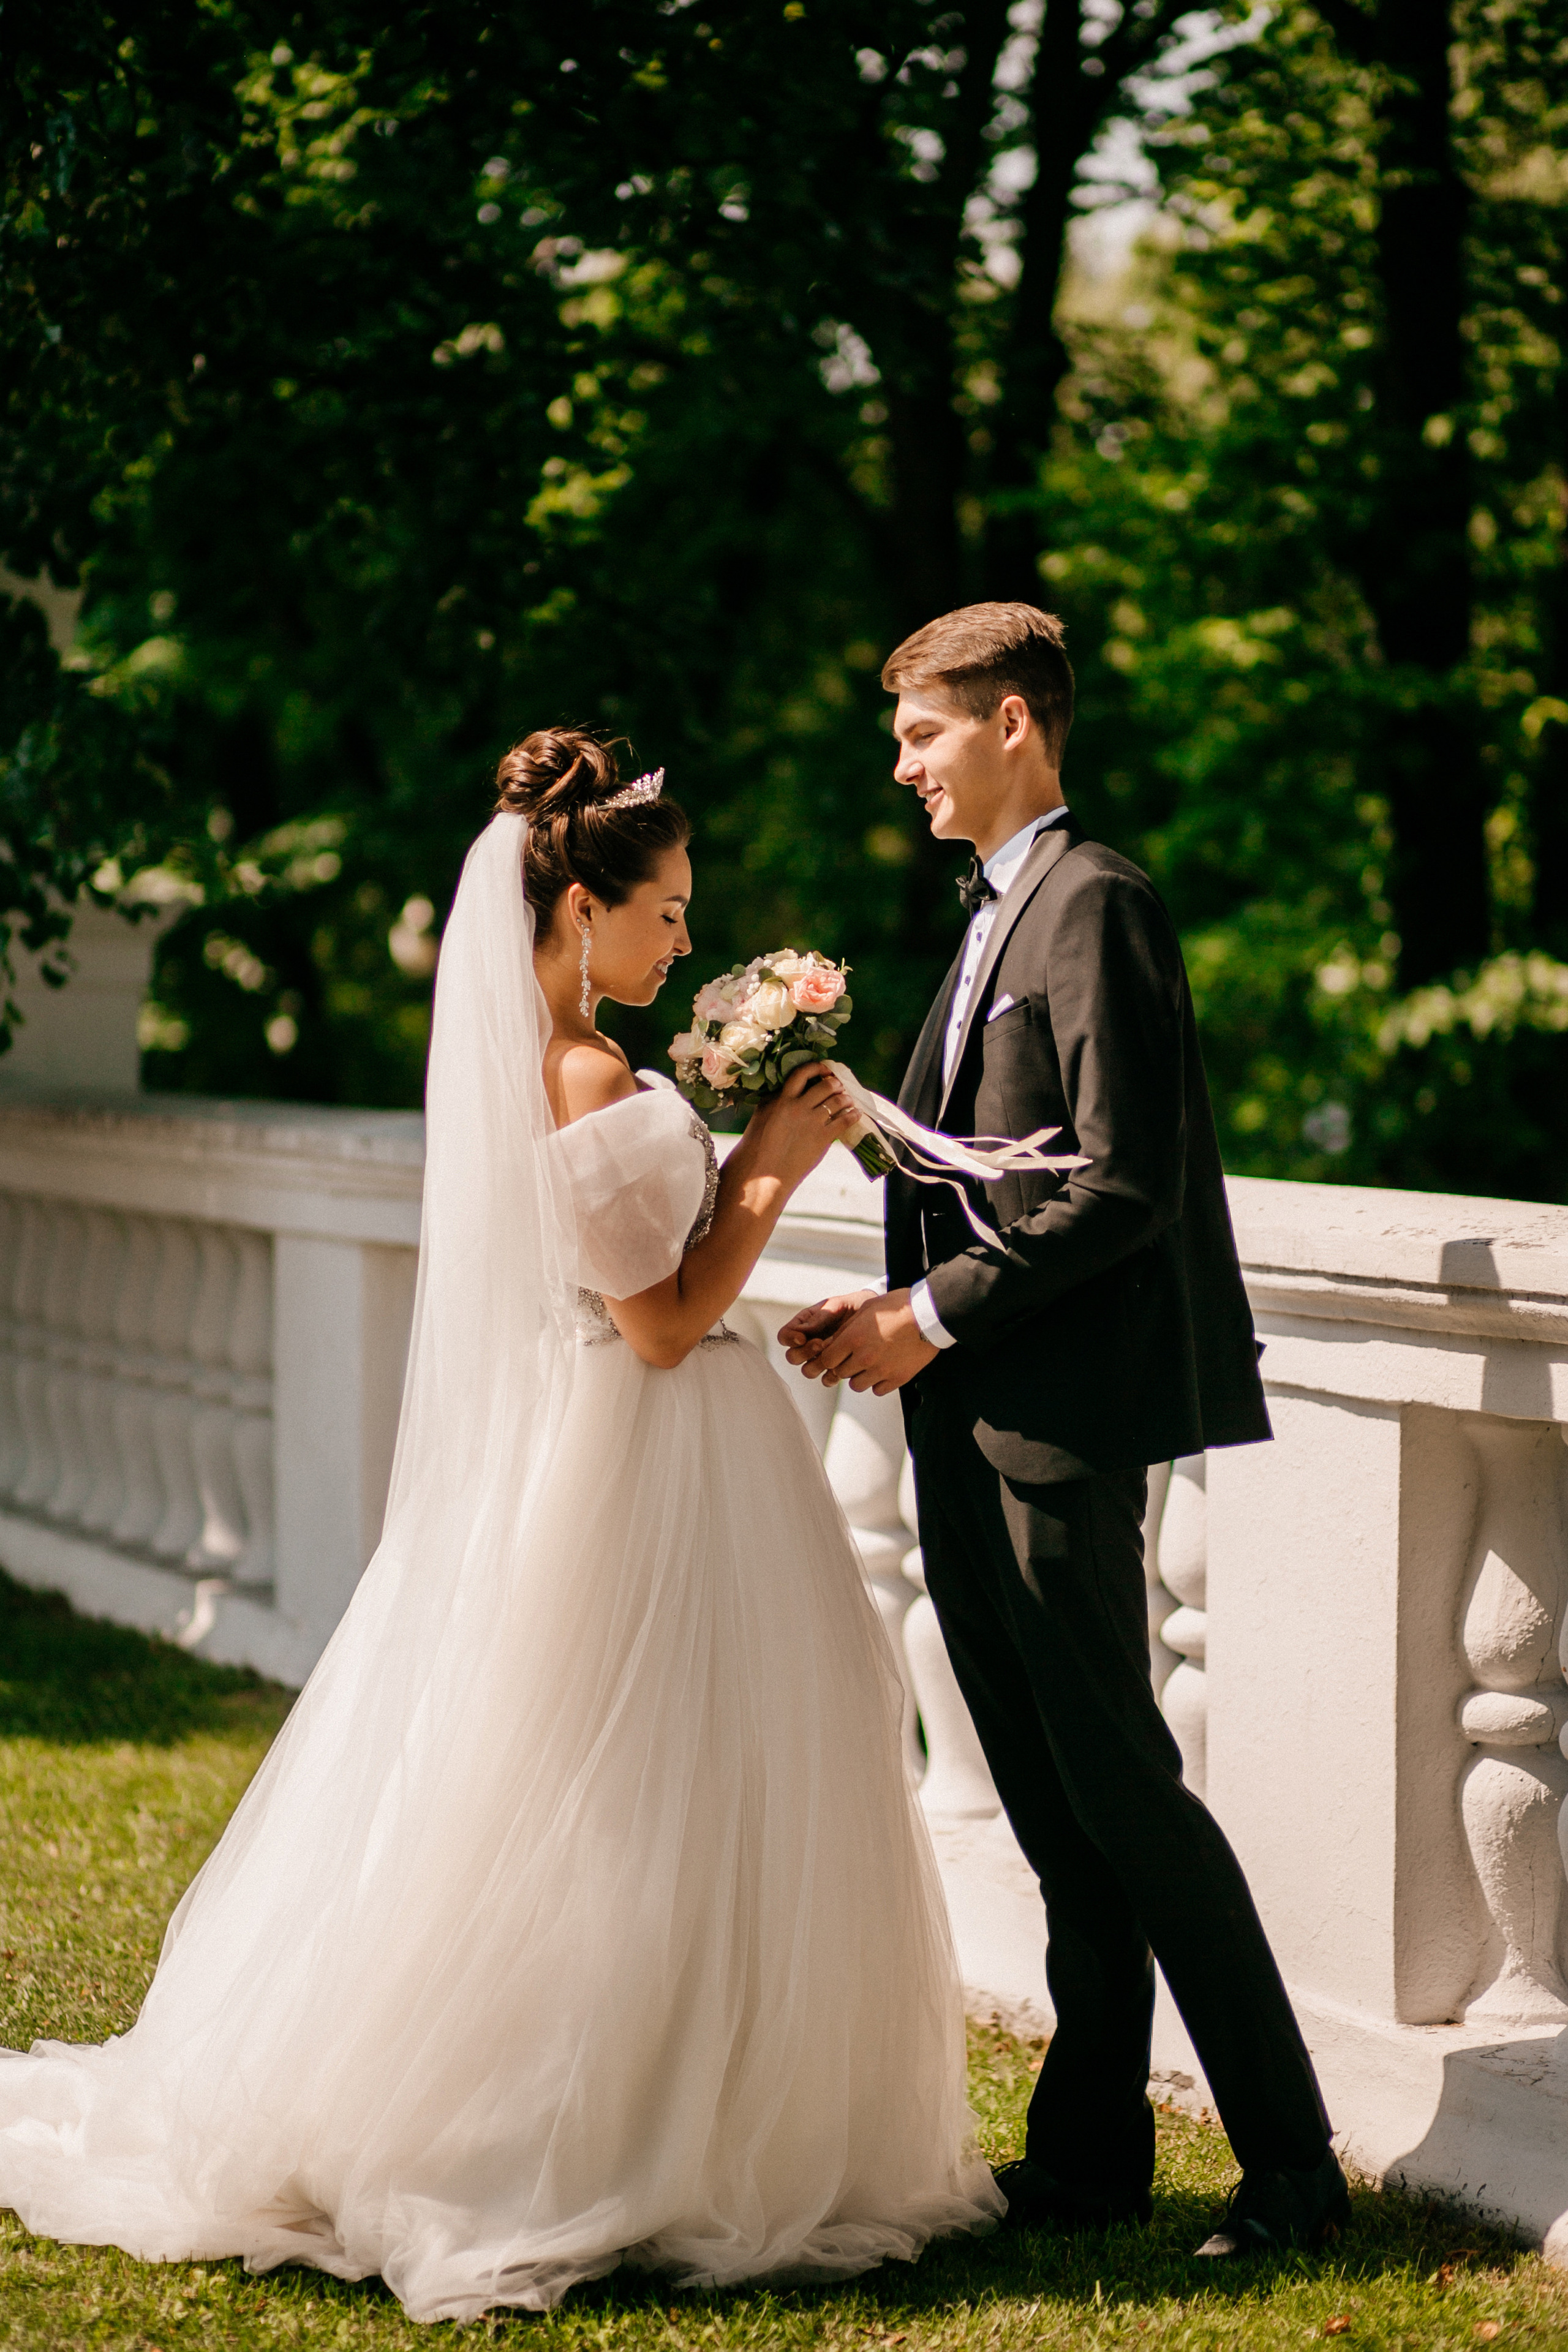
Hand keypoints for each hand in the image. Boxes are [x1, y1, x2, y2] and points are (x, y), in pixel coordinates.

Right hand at [733, 1064, 858, 1192]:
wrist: (762, 1173)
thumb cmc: (756, 1147)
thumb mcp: (761, 1115)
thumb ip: (775, 1101)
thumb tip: (788, 1093)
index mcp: (781, 1099)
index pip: (802, 1074)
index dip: (817, 1067)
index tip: (824, 1069)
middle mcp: (798, 1106)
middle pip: (825, 1086)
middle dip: (835, 1084)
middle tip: (839, 1086)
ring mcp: (811, 1122)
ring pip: (837, 1101)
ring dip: (846, 1098)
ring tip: (848, 1099)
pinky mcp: (822, 1138)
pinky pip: (843, 1121)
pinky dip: (852, 1115)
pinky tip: (856, 1114)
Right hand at [778, 1289, 879, 1371]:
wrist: (874, 1316)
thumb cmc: (851, 1306)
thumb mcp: (835, 1306)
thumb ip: (818, 1318)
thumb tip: (800, 1332)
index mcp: (803, 1325)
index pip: (784, 1337)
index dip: (790, 1339)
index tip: (803, 1337)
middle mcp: (808, 1343)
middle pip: (792, 1357)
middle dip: (805, 1353)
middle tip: (820, 1344)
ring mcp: (820, 1357)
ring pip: (807, 1371)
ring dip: (817, 1365)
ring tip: (833, 1354)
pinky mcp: (835, 1368)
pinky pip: (826, 1380)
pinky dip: (832, 1376)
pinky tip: (842, 1365)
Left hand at [787, 1287, 936, 1395]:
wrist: (929, 1315)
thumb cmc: (898, 1307)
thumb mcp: (867, 1309)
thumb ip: (847, 1328)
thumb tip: (834, 1342)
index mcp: (853, 1339)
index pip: (827, 1360)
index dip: (829, 1357)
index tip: (835, 1354)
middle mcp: (864, 1358)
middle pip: (840, 1374)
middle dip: (843, 1366)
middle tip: (854, 1357)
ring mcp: (881, 1371)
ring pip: (857, 1385)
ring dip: (859, 1376)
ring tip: (869, 1364)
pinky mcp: (898, 1378)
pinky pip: (878, 1390)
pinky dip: (878, 1383)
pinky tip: (884, 1370)